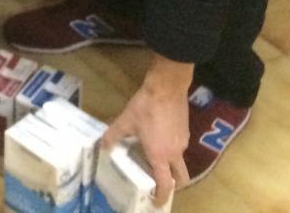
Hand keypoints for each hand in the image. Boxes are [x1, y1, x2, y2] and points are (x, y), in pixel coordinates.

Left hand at [103, 56, 193, 204]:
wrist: (167, 87)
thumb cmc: (145, 106)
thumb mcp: (125, 120)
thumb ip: (113, 135)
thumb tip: (104, 146)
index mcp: (160, 155)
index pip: (165, 184)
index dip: (161, 196)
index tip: (157, 203)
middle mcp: (175, 153)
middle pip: (180, 178)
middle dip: (173, 186)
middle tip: (160, 185)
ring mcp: (183, 142)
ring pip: (180, 162)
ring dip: (171, 167)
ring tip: (154, 161)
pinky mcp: (185, 132)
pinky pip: (180, 148)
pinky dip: (172, 152)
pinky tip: (159, 142)